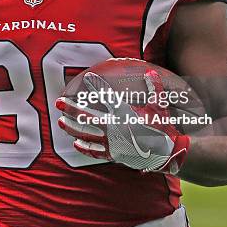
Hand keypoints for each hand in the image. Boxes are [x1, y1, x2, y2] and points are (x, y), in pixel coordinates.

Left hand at [56, 70, 189, 174]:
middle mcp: (114, 126)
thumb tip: (150, 73)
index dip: (95, 86)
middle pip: (87, 116)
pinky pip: (95, 151)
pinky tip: (76, 143)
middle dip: (70, 108)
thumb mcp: (159, 106)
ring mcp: (112, 141)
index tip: (85, 78)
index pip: (106, 96)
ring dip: (72, 127)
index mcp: (124, 112)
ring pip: (86, 134)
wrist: (168, 153)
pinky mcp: (114, 154)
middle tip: (58, 102)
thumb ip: (153, 88)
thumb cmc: (163, 127)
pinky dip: (84, 146)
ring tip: (61, 122)